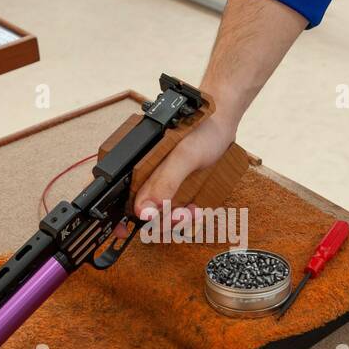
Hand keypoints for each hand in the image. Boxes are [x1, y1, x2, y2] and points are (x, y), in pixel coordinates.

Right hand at [133, 104, 240, 218]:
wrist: (221, 121)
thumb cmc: (202, 130)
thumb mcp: (184, 156)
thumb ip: (165, 181)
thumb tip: (146, 210)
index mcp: (139, 168)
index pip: (126, 203)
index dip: (132, 221)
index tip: (149, 226)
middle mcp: (148, 178)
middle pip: (145, 215)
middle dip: (163, 221)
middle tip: (182, 215)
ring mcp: (163, 184)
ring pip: (161, 217)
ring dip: (177, 221)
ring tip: (192, 211)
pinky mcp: (177, 188)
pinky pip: (175, 212)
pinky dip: (186, 216)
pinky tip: (196, 208)